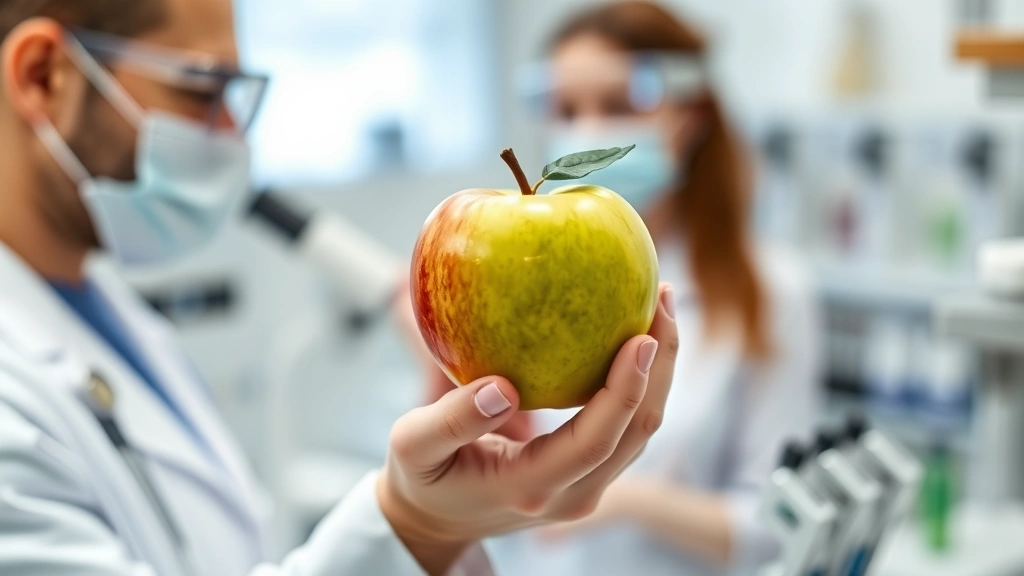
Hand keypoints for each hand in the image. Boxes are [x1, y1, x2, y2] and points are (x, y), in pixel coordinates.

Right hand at [378, 284, 678, 574]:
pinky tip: (637, 332)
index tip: (642, 336)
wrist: (437, 519)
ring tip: (663, 303)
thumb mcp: (412, 447)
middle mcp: (570, 495)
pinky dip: (641, 380)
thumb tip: (502, 387)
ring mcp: (585, 489)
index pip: (595, 439)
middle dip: (661, 364)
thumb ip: (450, 421)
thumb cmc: (422, 477)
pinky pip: (627, 427)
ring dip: (659, 369)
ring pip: (641, 430)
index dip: (626, 389)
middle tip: (664, 296)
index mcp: (530, 487)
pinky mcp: (589, 474)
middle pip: (637, 431)